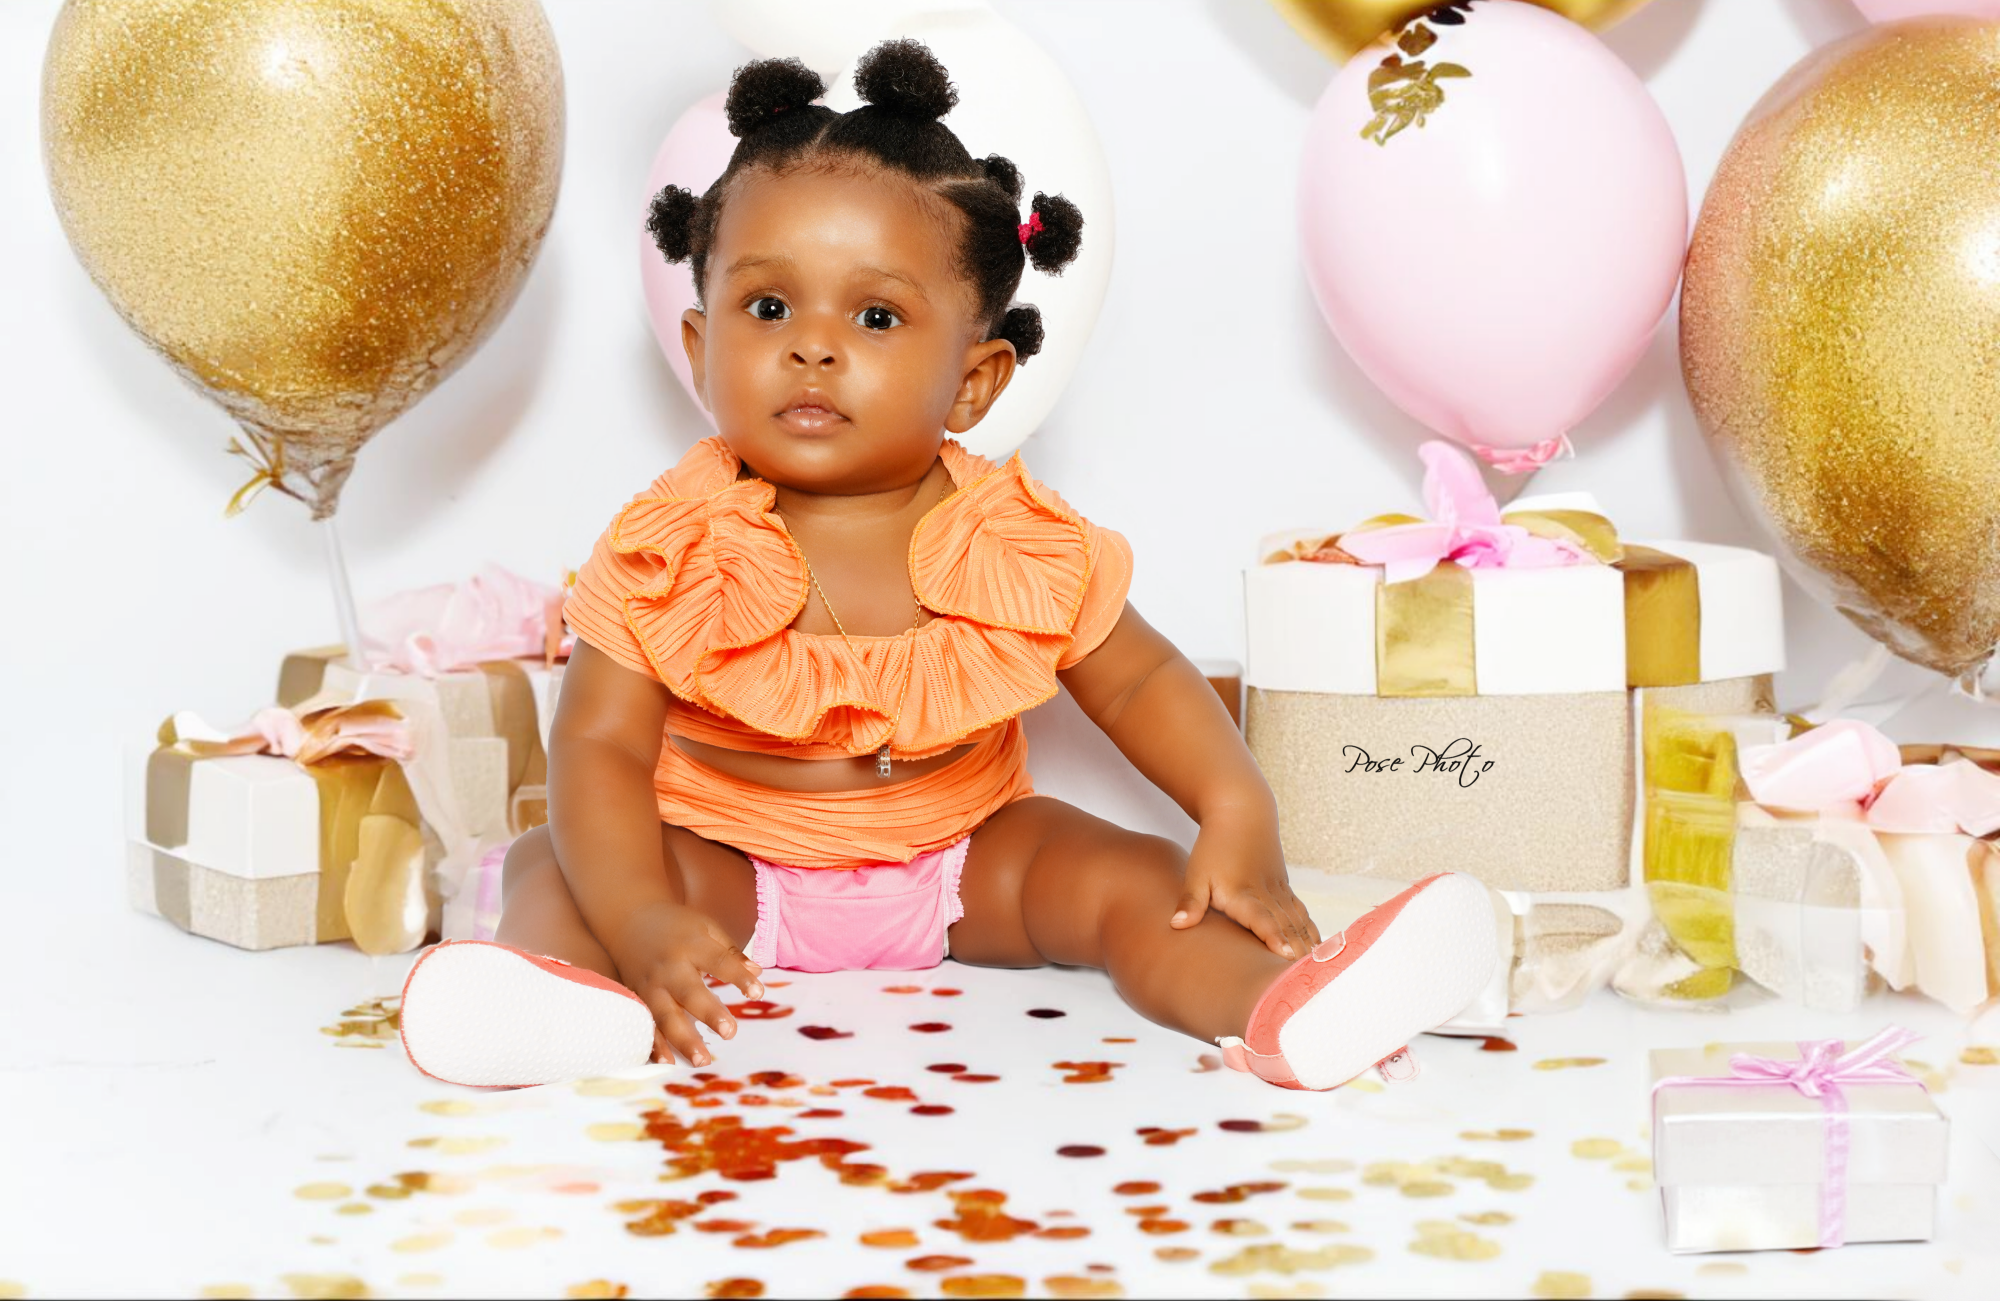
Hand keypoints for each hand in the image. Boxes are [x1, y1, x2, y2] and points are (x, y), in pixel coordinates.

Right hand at [611, 900, 762, 1066]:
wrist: (629, 921)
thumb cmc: (677, 926)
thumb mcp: (706, 927)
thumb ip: (730, 953)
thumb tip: (757, 973)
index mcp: (692, 945)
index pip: (719, 961)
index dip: (738, 977)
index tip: (757, 992)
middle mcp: (669, 967)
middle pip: (689, 992)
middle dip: (709, 1013)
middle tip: (730, 1033)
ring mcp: (650, 985)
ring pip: (665, 1016)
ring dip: (682, 1040)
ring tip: (702, 1060)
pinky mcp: (636, 999)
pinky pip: (646, 1024)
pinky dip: (654, 1045)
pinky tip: (667, 1062)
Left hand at [1170, 810, 1321, 959]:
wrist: (1241, 813)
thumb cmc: (1215, 846)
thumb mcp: (1197, 873)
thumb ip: (1191, 902)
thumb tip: (1177, 925)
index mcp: (1242, 894)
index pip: (1261, 920)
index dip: (1274, 938)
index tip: (1286, 956)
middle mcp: (1265, 894)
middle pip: (1285, 927)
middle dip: (1297, 953)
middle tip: (1306, 977)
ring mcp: (1278, 891)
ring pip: (1297, 922)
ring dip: (1307, 945)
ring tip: (1316, 970)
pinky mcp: (1284, 888)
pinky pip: (1301, 913)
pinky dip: (1310, 931)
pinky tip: (1317, 948)